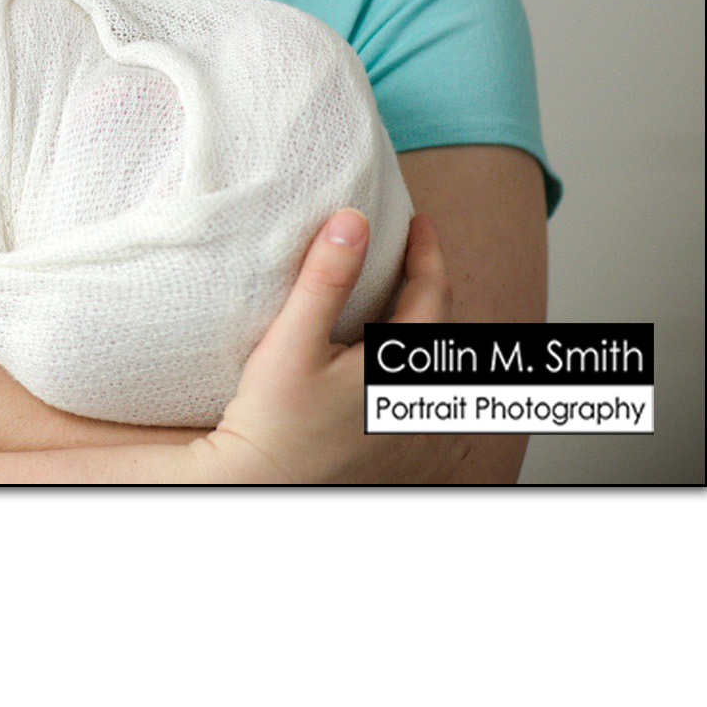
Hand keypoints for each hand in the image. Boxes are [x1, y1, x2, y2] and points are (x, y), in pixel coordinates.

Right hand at [193, 212, 473, 483]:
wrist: (262, 486)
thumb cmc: (273, 422)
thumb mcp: (292, 341)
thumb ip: (325, 278)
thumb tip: (352, 221)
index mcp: (402, 369)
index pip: (432, 294)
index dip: (427, 253)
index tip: (418, 224)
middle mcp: (420, 403)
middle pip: (443, 330)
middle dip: (430, 287)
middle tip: (413, 254)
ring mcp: (416, 436)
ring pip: (442, 370)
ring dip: (432, 333)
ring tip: (409, 306)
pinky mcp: (402, 457)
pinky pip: (436, 409)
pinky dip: (430, 377)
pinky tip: (406, 373)